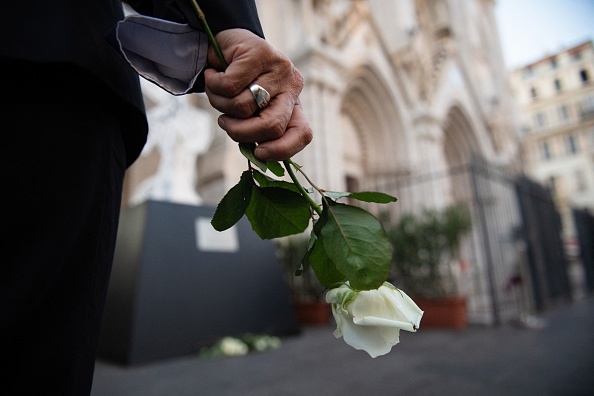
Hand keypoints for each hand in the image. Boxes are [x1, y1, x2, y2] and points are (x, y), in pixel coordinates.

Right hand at [204, 29, 311, 160]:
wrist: (223, 44)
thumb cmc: (236, 85)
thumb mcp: (249, 111)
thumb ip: (255, 129)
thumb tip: (257, 155)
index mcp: (294, 105)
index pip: (303, 133)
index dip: (282, 150)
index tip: (259, 153)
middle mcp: (292, 86)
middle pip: (272, 126)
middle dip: (242, 132)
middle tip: (225, 123)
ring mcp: (280, 68)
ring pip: (243, 107)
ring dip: (220, 105)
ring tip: (217, 92)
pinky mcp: (260, 52)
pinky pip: (229, 86)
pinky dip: (213, 85)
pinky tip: (213, 74)